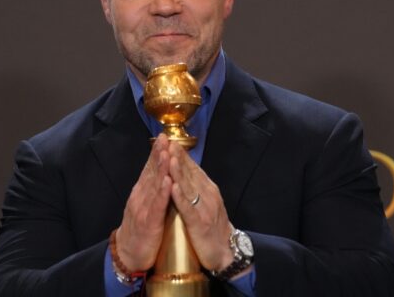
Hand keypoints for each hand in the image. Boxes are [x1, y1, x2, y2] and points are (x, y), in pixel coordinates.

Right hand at [115, 134, 172, 271]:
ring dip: (160, 168)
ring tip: (166, 153)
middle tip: (164, 138)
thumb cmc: (140, 230)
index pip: (150, 169)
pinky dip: (162, 193)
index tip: (164, 137)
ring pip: (153, 185)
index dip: (156, 152)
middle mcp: (140, 197)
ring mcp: (143, 208)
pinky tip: (167, 181)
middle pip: (150, 172)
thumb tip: (159, 172)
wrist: (128, 254)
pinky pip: (156, 206)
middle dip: (158, 154)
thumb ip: (152, 189)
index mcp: (141, 192)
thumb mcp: (145, 205)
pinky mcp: (148, 222)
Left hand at [167, 141, 234, 271]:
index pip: (194, 168)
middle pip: (191, 173)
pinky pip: (188, 208)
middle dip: (179, 158)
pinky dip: (180, 197)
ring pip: (189, 187)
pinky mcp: (199, 223)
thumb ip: (197, 187)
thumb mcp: (207, 203)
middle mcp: (208, 195)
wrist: (225, 252)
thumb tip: (186, 170)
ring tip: (169, 158)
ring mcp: (204, 208)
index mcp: (209, 189)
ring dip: (179, 172)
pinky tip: (173, 187)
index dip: (182, 155)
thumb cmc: (213, 228)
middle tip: (168, 143)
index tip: (171, 141)